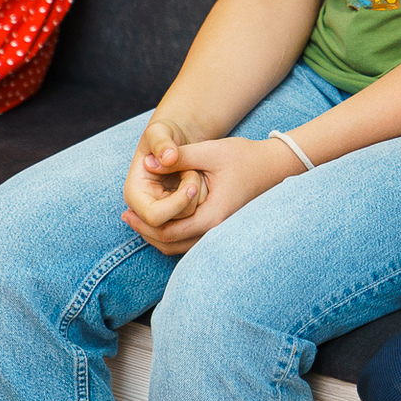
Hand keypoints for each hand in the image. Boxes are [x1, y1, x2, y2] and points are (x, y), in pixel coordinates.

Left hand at [121, 132, 302, 255]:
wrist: (273, 166)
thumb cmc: (244, 157)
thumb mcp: (210, 151)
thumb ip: (179, 157)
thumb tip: (148, 162)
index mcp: (212, 216)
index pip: (168, 232)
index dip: (144, 224)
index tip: (126, 212)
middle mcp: (216, 231)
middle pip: (170, 245)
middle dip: (146, 233)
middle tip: (126, 218)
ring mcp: (219, 233)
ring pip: (179, 248)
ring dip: (157, 236)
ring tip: (138, 221)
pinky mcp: (220, 229)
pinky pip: (189, 242)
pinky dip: (171, 235)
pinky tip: (161, 220)